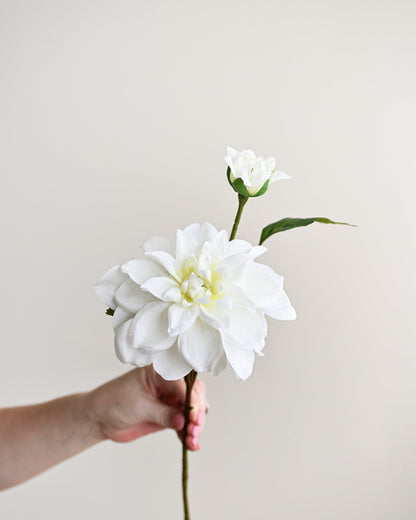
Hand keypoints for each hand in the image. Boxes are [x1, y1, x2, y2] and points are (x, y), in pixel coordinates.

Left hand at [90, 367, 206, 449]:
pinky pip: (185, 424)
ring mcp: (170, 400)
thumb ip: (163, 413)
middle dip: (197, 414)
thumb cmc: (114, 401)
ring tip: (192, 442)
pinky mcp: (169, 415)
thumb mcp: (140, 406)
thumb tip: (183, 421)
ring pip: (193, 411)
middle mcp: (170, 384)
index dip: (192, 401)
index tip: (194, 418)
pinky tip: (191, 445)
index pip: (184, 384)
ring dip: (195, 426)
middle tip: (194, 431)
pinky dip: (189, 434)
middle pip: (194, 396)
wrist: (99, 417)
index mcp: (162, 372)